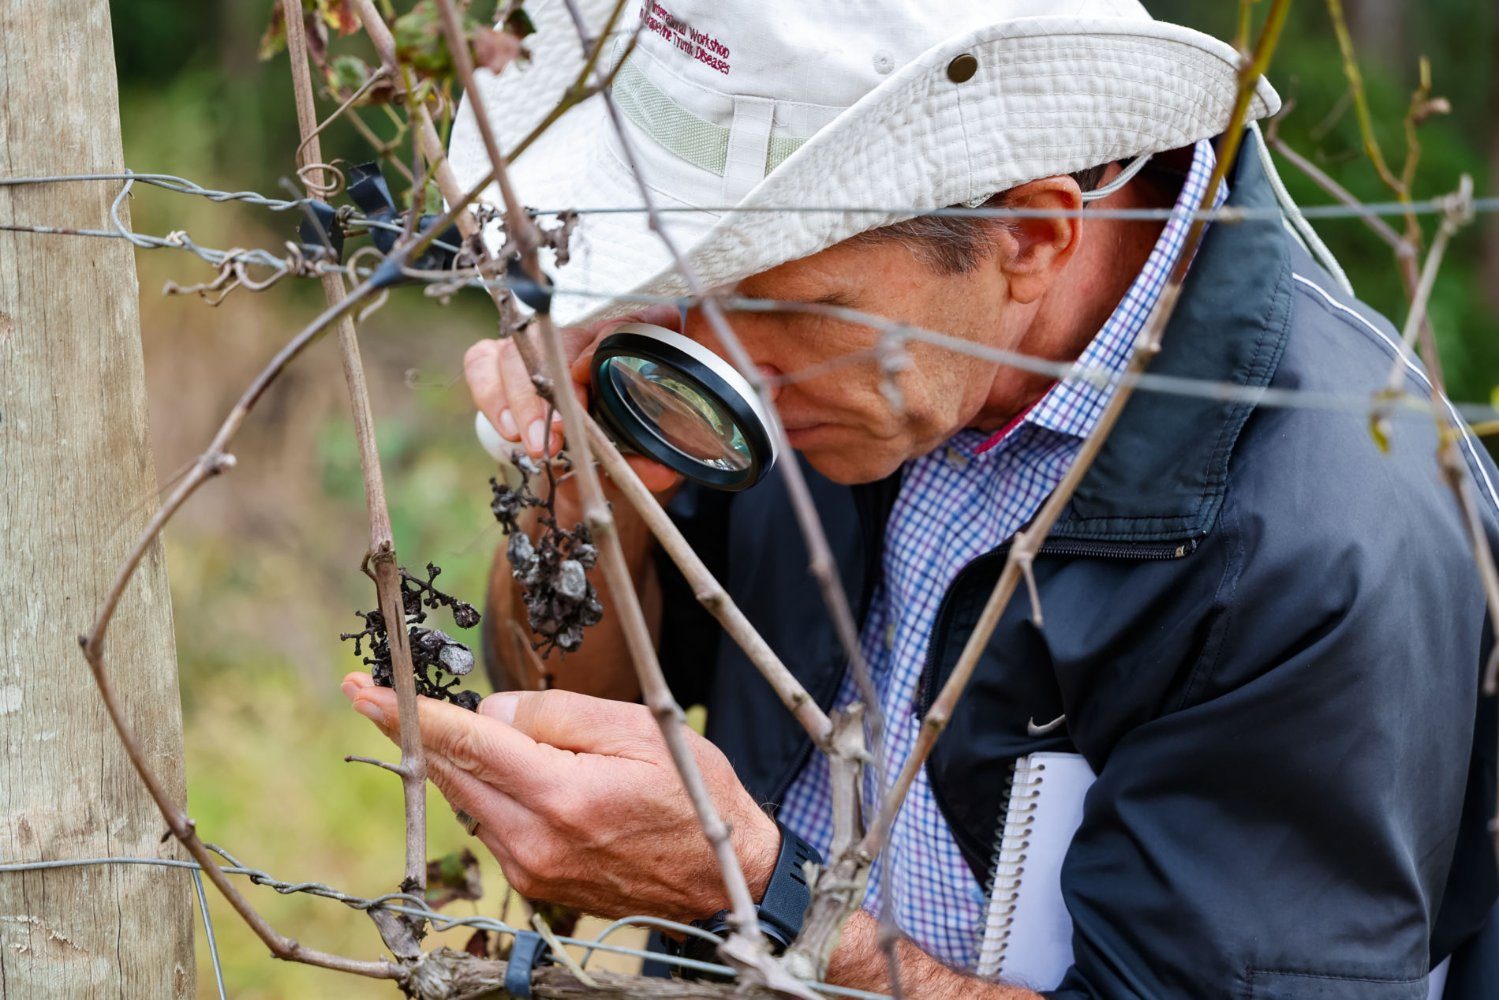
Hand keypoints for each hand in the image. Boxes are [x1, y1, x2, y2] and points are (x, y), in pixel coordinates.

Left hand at [341, 673, 779, 922]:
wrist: (723, 876)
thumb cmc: (692, 791)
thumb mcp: (637, 728)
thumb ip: (555, 714)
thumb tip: (489, 710)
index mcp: (561, 795)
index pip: (466, 741)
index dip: (408, 711)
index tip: (361, 688)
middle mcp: (533, 840)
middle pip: (452, 771)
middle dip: (414, 728)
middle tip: (372, 691)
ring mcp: (531, 867)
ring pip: (467, 796)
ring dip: (459, 758)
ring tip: (491, 731)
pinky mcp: (534, 880)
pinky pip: (490, 821)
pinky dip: (487, 787)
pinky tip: (519, 769)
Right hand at [465, 311, 681, 493]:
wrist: (585, 469)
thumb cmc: (617, 451)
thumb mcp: (639, 457)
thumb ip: (647, 461)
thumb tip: (658, 471)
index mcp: (625, 348)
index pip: (619, 326)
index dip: (602, 347)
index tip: (589, 390)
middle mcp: (581, 338)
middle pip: (559, 338)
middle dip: (552, 389)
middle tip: (557, 436)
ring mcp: (537, 346)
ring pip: (518, 351)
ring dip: (521, 400)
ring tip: (533, 444)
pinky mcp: (499, 360)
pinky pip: (482, 361)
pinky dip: (490, 394)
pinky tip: (508, 431)